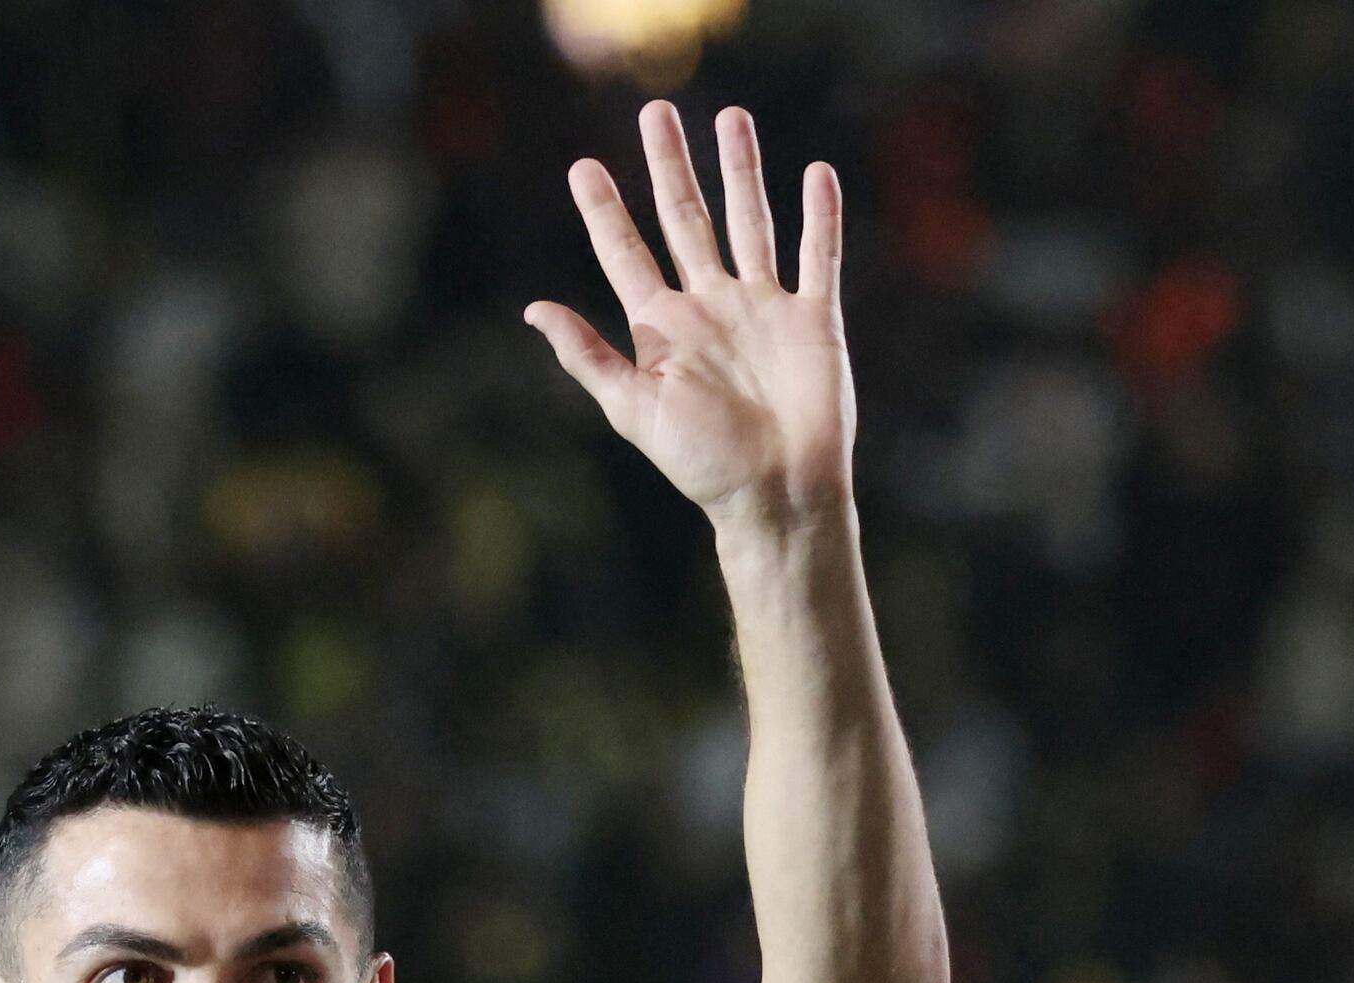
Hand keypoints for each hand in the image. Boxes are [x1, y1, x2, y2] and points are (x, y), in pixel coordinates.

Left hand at [525, 102, 853, 530]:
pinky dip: (820, 217)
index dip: (604, 211)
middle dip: (670, 166)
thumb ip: (588, 357)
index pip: (626, 253)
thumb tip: (533, 311)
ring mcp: (763, 310)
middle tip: (654, 112)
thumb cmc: (705, 466)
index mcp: (664, 327)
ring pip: (750, 223)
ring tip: (732, 117)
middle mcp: (711, 307)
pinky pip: (817, 258)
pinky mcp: (813, 322)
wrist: (780, 498)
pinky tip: (816, 174)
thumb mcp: (635, 410)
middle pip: (686, 219)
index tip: (582, 167)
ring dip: (741, 171)